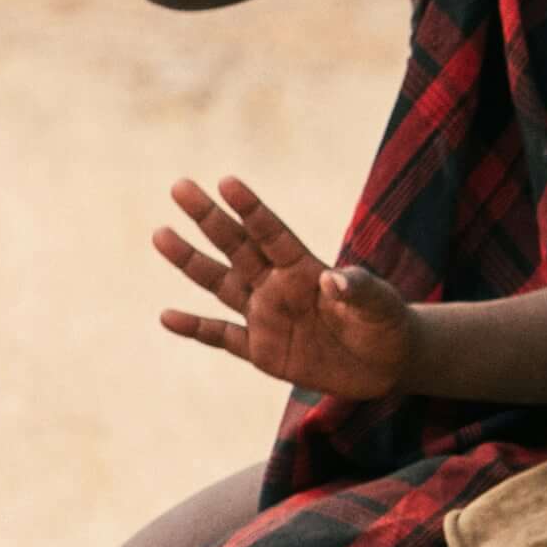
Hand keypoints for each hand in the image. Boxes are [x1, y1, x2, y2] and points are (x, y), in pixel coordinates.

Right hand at [155, 176, 416, 398]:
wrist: (385, 365)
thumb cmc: (386, 323)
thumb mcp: (380, 305)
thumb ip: (359, 289)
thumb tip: (331, 279)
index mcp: (306, 268)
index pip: (272, 233)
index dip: (251, 209)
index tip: (226, 181)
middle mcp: (278, 286)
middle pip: (237, 247)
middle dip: (209, 219)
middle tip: (180, 186)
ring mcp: (265, 316)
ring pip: (220, 283)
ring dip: (190, 261)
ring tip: (161, 233)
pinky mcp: (260, 350)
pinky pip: (221, 336)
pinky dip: (195, 328)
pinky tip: (166, 316)